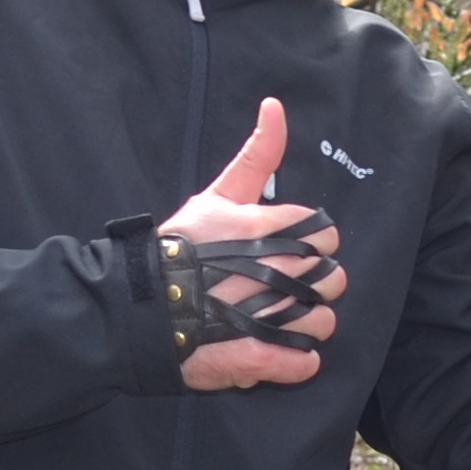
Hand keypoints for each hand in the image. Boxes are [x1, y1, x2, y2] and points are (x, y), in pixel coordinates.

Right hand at [160, 97, 347, 390]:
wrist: (138, 306)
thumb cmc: (180, 248)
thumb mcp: (217, 195)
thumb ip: (256, 155)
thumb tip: (276, 106)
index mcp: (261, 230)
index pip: (325, 235)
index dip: (312, 246)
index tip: (290, 255)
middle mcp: (267, 271)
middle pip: (332, 278)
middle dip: (315, 286)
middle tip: (284, 290)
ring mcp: (261, 317)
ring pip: (323, 322)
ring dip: (308, 326)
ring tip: (280, 322)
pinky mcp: (253, 359)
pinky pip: (303, 363)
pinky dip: (299, 363)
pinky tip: (282, 353)